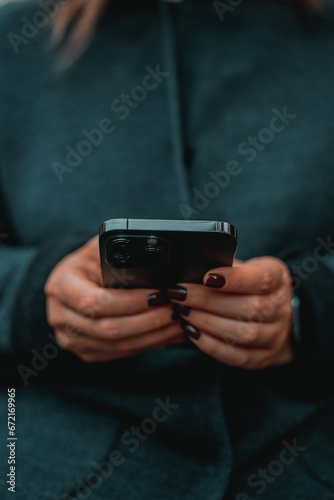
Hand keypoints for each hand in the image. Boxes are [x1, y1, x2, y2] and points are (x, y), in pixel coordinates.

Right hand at [45, 236, 183, 362]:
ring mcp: (71, 339)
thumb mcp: (98, 249)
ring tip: (179, 323)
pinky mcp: (87, 351)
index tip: (159, 295)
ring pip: (118, 346)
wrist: (74, 281)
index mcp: (61, 286)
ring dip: (153, 336)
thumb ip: (119, 253)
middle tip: (176, 310)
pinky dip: (149, 344)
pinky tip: (168, 334)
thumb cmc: (91, 260)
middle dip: (148, 321)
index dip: (130, 302)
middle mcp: (60, 316)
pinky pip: (121, 354)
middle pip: (108, 329)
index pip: (95, 301)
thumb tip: (153, 261)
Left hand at [167, 257, 293, 368]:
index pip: (262, 279)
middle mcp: (281, 308)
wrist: (272, 314)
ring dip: (207, 323)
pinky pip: (238, 356)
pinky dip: (211, 345)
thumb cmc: (249, 285)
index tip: (207, 276)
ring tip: (183, 312)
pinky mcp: (263, 357)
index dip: (235, 279)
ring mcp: (275, 335)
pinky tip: (192, 332)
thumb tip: (192, 266)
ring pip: (244, 334)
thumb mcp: (244, 267)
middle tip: (180, 294)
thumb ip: (224, 266)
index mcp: (278, 278)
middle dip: (208, 301)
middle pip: (250, 308)